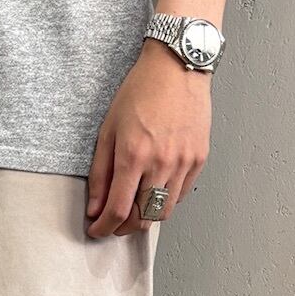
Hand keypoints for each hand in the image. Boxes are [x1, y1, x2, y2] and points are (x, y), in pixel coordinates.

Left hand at [86, 41, 211, 238]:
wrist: (177, 65)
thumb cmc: (141, 91)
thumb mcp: (108, 129)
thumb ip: (100, 173)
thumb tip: (95, 208)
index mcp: (133, 156)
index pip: (117, 210)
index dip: (104, 227)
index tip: (96, 230)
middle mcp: (160, 164)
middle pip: (142, 219)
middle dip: (123, 228)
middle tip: (112, 223)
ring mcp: (183, 163)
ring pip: (163, 212)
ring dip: (144, 218)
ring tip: (133, 208)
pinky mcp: (198, 159)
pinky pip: (180, 195)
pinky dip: (164, 201)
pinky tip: (153, 191)